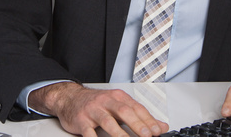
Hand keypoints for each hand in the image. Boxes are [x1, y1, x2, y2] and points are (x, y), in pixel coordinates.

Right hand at [29, 82, 167, 136]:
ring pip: (108, 121)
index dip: (147, 120)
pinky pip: (89, 132)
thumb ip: (140, 116)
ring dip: (119, 134)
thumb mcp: (119, 105)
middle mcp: (106, 102)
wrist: (70, 98)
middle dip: (137, 125)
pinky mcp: (81, 121)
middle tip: (147, 136)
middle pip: (124, 112)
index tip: (157, 131)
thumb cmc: (96, 103)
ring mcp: (93, 111)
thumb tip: (161, 126)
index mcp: (117, 97)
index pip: (136, 108)